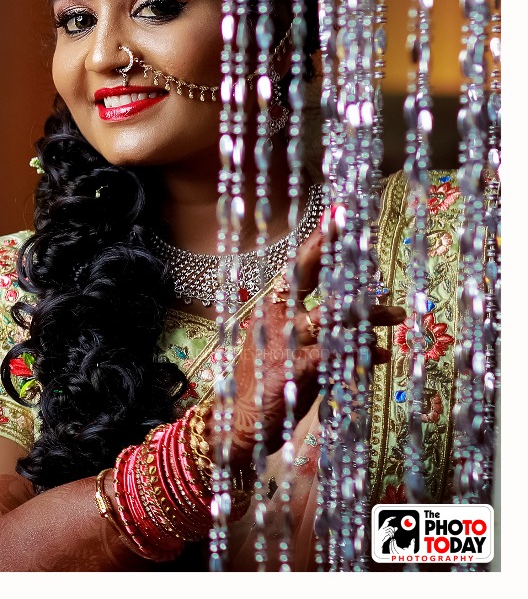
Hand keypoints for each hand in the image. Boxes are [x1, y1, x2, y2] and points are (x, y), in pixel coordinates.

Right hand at [224, 208, 405, 468]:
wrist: (239, 422)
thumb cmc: (265, 383)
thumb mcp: (286, 348)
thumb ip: (320, 333)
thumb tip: (362, 323)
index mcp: (272, 307)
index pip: (297, 267)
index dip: (319, 240)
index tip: (339, 214)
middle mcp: (275, 316)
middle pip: (308, 276)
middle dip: (335, 253)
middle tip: (363, 235)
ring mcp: (284, 340)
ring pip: (332, 315)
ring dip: (369, 314)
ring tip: (397, 314)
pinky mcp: (296, 367)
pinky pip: (337, 352)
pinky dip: (363, 351)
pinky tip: (382, 354)